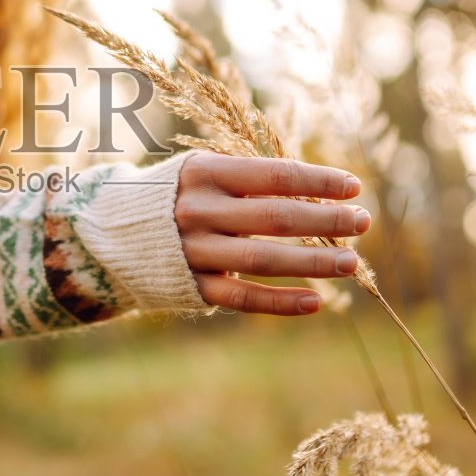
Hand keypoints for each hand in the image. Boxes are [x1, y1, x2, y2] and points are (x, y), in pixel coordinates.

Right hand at [174, 152, 370, 315]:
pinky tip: (315, 302)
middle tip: (363, 222)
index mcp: (205, 173)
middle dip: (326, 220)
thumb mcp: (205, 172)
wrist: (112, 232)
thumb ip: (253, 181)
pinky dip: (280, 302)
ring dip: (313, 263)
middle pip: (275, 217)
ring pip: (263, 259)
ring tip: (351, 262)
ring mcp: (193, 251)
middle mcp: (198, 211)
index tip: (354, 186)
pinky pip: (242, 297)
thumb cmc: (178, 196)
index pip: (274, 176)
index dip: (318, 182)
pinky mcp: (191, 285)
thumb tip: (322, 196)